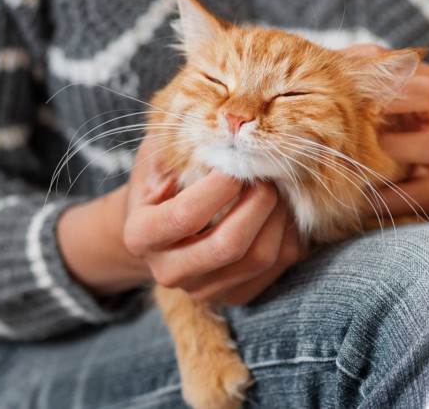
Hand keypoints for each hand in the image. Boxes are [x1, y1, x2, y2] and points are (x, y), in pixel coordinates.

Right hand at [59, 136, 299, 303]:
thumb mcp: (154, 156)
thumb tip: (217, 133)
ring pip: (258, 259)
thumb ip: (175, 144)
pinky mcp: (234, 295)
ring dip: (278, 217)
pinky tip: (279, 211)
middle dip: (257, 203)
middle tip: (266, 175)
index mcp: (141, 236)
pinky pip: (276, 269)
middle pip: (228, 246)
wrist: (158, 226)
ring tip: (276, 188)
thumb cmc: (159, 181)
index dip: (219, 187)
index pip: (185, 216)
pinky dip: (287, 236)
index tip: (235, 162)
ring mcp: (204, 289)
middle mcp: (168, 272)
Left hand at [343, 44, 428, 216]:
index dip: (382, 74)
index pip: (410, 66)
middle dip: (393, 102)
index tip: (352, 86)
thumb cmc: (378, 132)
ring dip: (396, 151)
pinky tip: (365, 199)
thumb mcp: (367, 104)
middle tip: (360, 114)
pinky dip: (395, 197)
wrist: (415, 177)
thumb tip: (314, 63)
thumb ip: (346, 81)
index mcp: (420, 88)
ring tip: (362, 158)